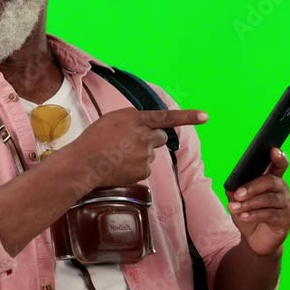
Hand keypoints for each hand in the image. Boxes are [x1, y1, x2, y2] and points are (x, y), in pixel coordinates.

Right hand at [65, 107, 206, 187]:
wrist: (84, 164)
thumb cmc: (94, 139)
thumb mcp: (113, 119)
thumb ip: (133, 119)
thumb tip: (146, 125)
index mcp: (137, 120)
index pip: (167, 117)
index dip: (188, 117)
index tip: (206, 116)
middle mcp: (145, 137)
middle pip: (160, 137)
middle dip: (151, 139)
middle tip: (130, 143)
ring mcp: (145, 156)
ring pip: (150, 154)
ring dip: (139, 154)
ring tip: (117, 156)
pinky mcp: (144, 172)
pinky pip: (145, 169)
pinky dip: (135, 168)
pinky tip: (120, 167)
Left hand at [226, 147, 289, 256]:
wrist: (255, 240)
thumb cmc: (248, 216)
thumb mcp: (238, 202)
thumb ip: (235, 191)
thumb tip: (231, 185)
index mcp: (272, 180)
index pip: (279, 165)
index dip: (278, 157)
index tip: (273, 150)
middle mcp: (282, 190)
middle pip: (270, 181)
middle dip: (252, 187)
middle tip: (237, 194)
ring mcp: (286, 205)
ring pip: (268, 199)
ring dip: (249, 203)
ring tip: (235, 208)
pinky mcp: (286, 220)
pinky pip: (270, 214)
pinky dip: (254, 215)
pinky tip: (243, 216)